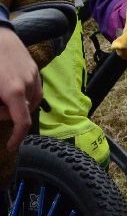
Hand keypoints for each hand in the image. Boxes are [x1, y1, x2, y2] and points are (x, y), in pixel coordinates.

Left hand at [0, 29, 41, 151]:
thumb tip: (1, 114)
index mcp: (13, 91)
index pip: (22, 122)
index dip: (17, 138)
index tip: (11, 147)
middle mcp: (28, 85)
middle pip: (23, 112)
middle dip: (7, 114)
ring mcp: (34, 76)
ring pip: (29, 101)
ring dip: (15, 104)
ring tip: (1, 95)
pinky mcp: (35, 69)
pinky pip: (33, 90)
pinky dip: (22, 95)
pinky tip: (8, 86)